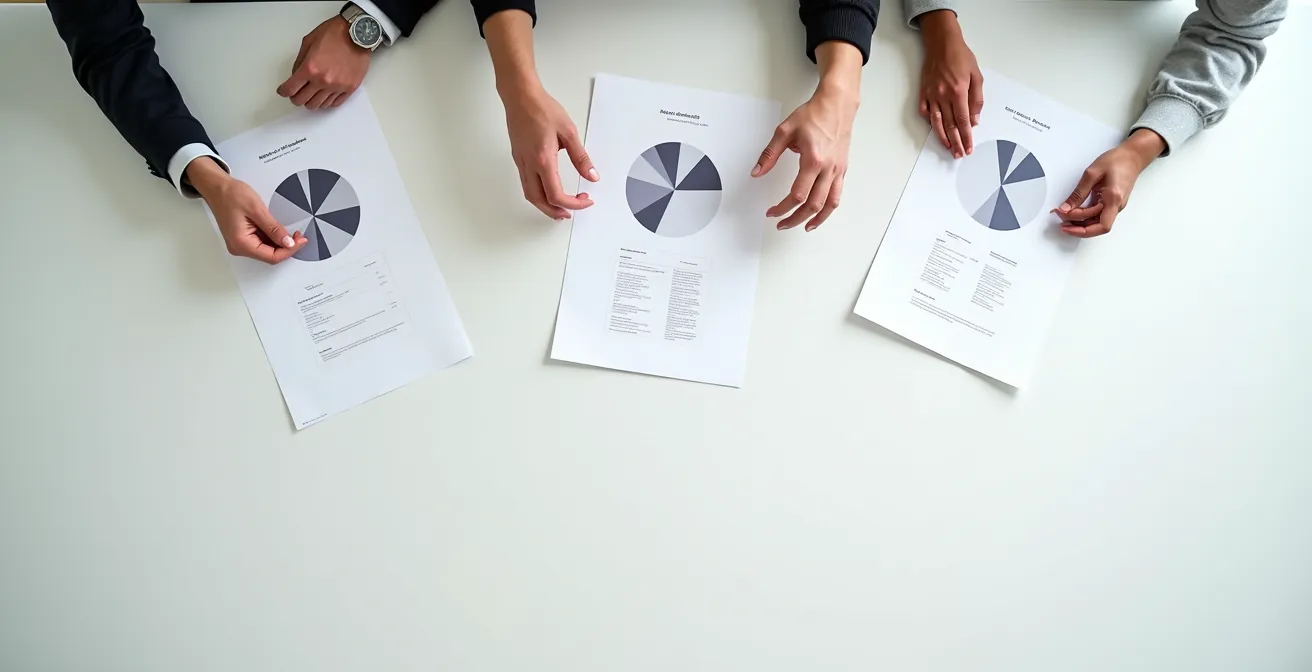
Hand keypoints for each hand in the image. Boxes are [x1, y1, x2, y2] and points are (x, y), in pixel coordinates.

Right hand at [188, 158, 306, 263]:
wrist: (216, 186)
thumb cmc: (230, 194)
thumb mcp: (257, 210)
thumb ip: (274, 228)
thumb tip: (288, 242)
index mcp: (241, 243)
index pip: (271, 256)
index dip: (289, 250)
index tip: (300, 241)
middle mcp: (239, 247)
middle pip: (269, 255)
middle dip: (286, 247)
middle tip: (299, 236)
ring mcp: (240, 243)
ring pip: (267, 250)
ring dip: (281, 243)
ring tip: (292, 232)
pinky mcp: (243, 237)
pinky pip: (262, 243)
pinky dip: (273, 238)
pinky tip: (280, 230)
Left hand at [276, 16, 370, 109]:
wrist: (358, 34)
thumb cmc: (335, 34)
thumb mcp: (308, 42)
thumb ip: (299, 62)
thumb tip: (295, 76)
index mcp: (310, 68)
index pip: (290, 89)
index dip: (283, 91)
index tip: (283, 90)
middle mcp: (323, 80)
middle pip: (302, 101)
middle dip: (295, 97)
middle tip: (296, 92)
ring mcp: (337, 86)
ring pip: (318, 105)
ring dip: (311, 100)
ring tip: (311, 93)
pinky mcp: (349, 88)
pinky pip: (334, 103)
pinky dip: (326, 101)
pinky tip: (324, 94)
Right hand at [501, 83, 597, 219]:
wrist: (520, 96)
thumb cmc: (542, 109)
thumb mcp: (569, 132)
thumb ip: (581, 158)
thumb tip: (591, 176)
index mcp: (543, 160)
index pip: (556, 194)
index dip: (573, 204)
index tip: (585, 200)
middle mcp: (529, 165)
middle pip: (540, 201)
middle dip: (556, 211)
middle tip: (572, 212)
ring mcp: (521, 162)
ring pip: (530, 195)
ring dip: (545, 206)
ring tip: (560, 207)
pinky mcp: (519, 158)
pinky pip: (526, 184)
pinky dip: (538, 195)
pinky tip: (547, 190)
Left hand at [754, 41, 860, 231]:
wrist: (837, 104)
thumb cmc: (814, 114)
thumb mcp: (785, 131)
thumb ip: (769, 154)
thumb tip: (757, 172)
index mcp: (813, 160)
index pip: (797, 195)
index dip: (783, 208)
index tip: (772, 212)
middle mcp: (828, 168)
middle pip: (813, 205)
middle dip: (796, 218)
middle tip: (782, 224)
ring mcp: (837, 170)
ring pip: (829, 204)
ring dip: (816, 219)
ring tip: (804, 226)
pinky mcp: (842, 169)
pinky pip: (837, 194)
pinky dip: (829, 208)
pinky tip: (821, 213)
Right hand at [918, 10, 982, 158]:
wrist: (942, 44)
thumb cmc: (960, 57)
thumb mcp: (976, 76)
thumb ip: (976, 99)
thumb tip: (974, 119)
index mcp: (958, 92)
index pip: (963, 121)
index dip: (966, 137)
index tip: (969, 147)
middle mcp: (943, 96)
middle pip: (950, 125)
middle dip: (956, 142)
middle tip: (959, 154)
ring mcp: (932, 95)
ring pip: (936, 122)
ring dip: (942, 137)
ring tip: (948, 148)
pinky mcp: (924, 93)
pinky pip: (925, 112)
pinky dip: (930, 122)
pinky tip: (935, 129)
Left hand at [1053, 129, 1164, 237]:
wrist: (1133, 156)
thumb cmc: (1117, 161)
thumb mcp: (1092, 173)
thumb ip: (1078, 193)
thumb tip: (1066, 208)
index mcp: (1113, 199)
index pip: (1101, 226)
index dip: (1082, 229)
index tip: (1065, 221)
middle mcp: (1116, 206)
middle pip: (1097, 227)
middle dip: (1078, 228)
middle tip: (1062, 223)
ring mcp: (1115, 206)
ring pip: (1096, 223)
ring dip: (1080, 223)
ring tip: (1064, 217)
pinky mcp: (1111, 203)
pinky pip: (1097, 215)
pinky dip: (1084, 216)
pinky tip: (1074, 212)